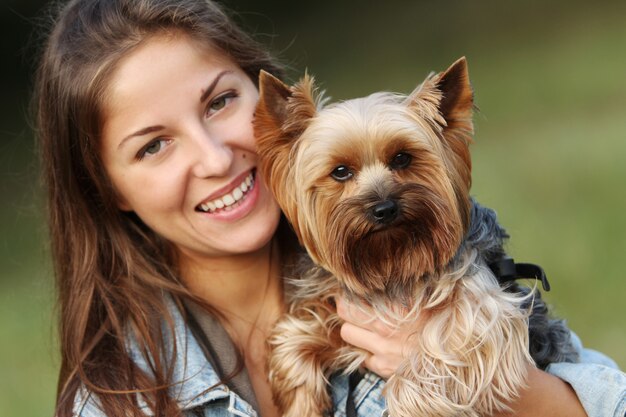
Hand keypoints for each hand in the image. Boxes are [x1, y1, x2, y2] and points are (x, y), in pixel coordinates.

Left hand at [337, 298, 587, 416]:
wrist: (486, 376)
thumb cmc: (474, 328)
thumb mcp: (459, 290)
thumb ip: (436, 275)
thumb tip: (430, 254)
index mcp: (399, 308)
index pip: (350, 298)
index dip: (352, 291)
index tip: (359, 287)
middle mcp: (386, 332)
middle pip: (344, 317)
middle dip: (350, 310)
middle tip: (362, 305)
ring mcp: (386, 355)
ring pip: (350, 338)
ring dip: (358, 331)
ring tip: (375, 325)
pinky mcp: (391, 373)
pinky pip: (367, 360)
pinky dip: (372, 352)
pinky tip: (389, 346)